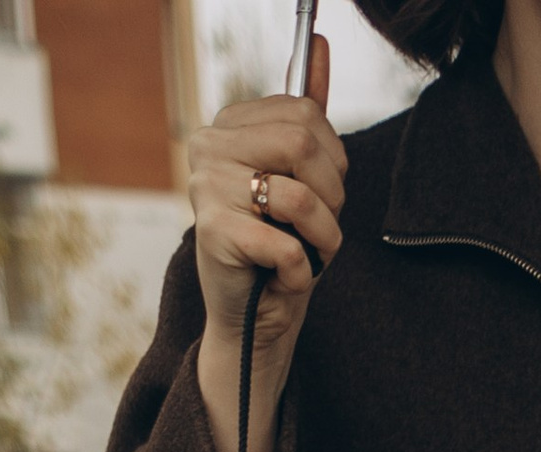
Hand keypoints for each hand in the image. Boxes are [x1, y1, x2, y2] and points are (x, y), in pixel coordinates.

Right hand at [191, 43, 345, 451]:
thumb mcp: (300, 176)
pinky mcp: (215, 235)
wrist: (252, 319)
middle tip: (321, 228)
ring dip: (324, 238)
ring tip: (309, 254)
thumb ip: (308, 111)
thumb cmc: (278, 245)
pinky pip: (287, 245)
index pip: (307, 115)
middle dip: (334, 196)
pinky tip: (286, 276)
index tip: (323, 190)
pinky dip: (303, 271)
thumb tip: (322, 43)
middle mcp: (209, 147)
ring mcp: (206, 188)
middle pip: (306, 145)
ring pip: (301, 196)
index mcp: (230, 125)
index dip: (333, 160)